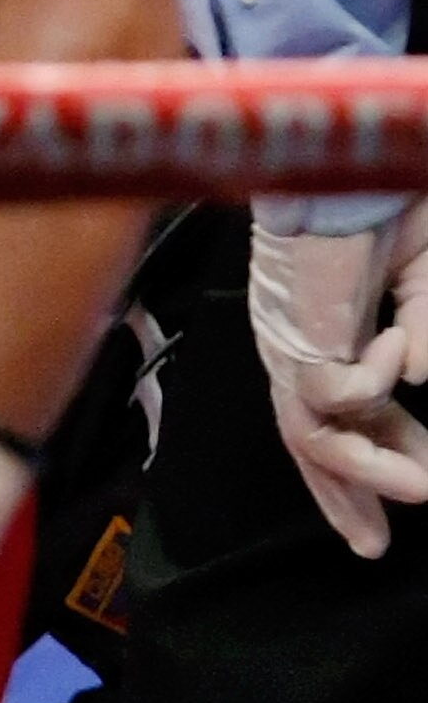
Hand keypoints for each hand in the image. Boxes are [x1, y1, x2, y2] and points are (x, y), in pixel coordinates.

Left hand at [248, 205, 427, 555]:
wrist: (355, 155)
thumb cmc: (385, 203)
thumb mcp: (422, 281)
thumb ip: (423, 328)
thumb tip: (425, 380)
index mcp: (317, 330)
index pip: (334, 417)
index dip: (364, 465)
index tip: (401, 505)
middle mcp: (291, 343)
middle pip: (308, 442)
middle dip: (343, 497)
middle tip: (373, 548)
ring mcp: (287, 339)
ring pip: (314, 434)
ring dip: (369, 471)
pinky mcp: (294, 329)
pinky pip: (339, 390)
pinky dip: (376, 387)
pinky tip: (403, 353)